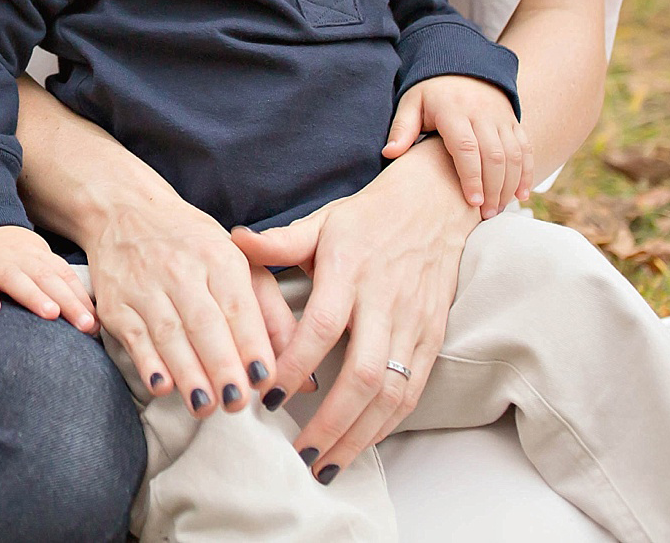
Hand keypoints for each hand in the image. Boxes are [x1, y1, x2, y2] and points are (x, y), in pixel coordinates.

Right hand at [0, 224, 96, 332]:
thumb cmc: (10, 254)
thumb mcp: (37, 260)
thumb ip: (58, 283)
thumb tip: (90, 317)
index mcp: (39, 257)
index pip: (64, 277)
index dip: (81, 299)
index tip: (96, 324)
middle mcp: (19, 259)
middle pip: (46, 279)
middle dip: (68, 302)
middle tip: (85, 325)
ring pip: (14, 279)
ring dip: (33, 296)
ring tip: (51, 314)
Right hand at [81, 187, 280, 417]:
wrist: (126, 210)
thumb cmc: (193, 246)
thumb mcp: (239, 263)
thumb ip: (273, 315)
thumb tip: (305, 372)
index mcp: (219, 257)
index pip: (238, 305)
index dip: (251, 343)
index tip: (264, 378)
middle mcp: (180, 269)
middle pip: (203, 322)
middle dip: (220, 364)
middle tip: (236, 402)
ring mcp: (144, 285)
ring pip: (169, 333)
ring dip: (187, 372)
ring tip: (205, 405)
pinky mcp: (117, 303)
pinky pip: (133, 336)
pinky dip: (147, 363)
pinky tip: (162, 386)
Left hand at [230, 141, 475, 481]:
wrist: (435, 207)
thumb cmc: (368, 217)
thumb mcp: (323, 221)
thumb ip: (281, 241)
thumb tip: (234, 240)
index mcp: (350, 270)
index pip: (322, 326)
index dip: (295, 364)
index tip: (266, 395)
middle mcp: (384, 300)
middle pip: (362, 373)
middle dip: (331, 421)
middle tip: (301, 452)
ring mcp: (413, 323)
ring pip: (391, 392)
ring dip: (360, 434)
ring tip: (327, 463)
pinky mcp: (432, 338)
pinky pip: (412, 391)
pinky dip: (387, 424)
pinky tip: (361, 444)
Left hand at [382, 75, 531, 217]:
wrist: (462, 67)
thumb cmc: (432, 92)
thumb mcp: (412, 103)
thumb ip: (402, 129)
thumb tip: (389, 154)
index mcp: (453, 111)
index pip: (466, 147)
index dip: (471, 177)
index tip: (472, 202)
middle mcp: (482, 113)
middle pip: (494, 156)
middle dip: (493, 188)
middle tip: (486, 214)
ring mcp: (501, 118)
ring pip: (514, 155)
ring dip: (510, 185)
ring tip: (499, 209)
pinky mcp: (514, 121)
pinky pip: (526, 149)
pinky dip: (526, 173)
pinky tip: (521, 194)